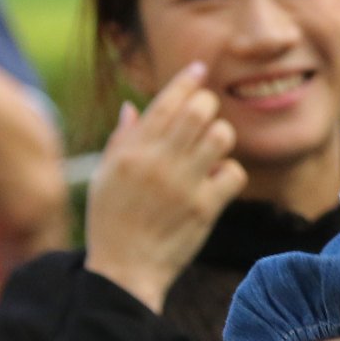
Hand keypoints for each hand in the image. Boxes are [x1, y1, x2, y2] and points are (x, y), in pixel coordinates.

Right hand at [84, 62, 247, 311]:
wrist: (123, 271)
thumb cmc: (111, 222)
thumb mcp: (106, 177)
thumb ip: (121, 140)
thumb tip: (133, 107)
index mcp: (131, 151)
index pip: (166, 101)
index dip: (188, 80)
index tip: (201, 69)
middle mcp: (158, 163)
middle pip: (200, 110)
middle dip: (207, 107)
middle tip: (204, 120)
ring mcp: (183, 185)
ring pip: (222, 136)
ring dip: (220, 138)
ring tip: (210, 151)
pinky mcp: (204, 209)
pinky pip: (233, 173)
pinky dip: (229, 173)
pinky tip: (216, 181)